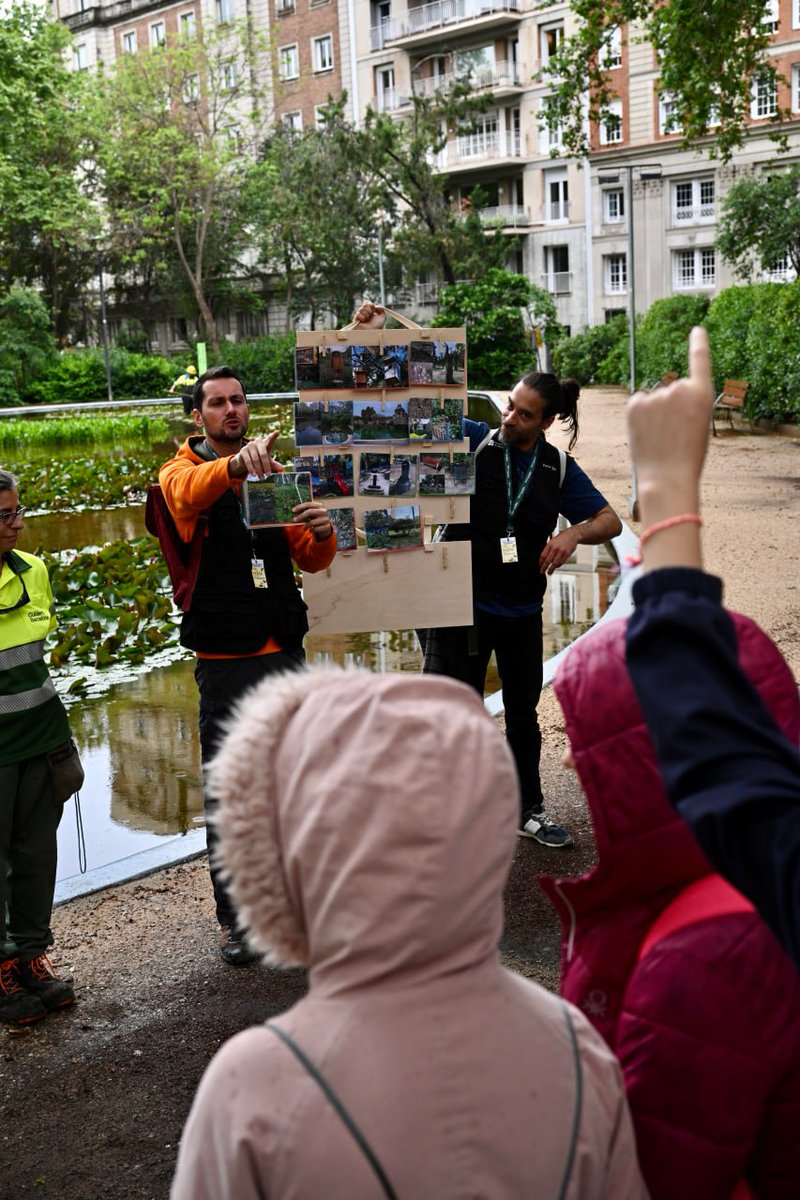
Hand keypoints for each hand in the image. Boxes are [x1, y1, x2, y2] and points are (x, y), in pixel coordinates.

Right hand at [229, 431, 280, 479]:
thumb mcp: (267, 462)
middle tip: (269, 475)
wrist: (245, 460)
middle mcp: (258, 442)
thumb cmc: (259, 459)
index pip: (270, 439)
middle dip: (266, 466)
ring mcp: (250, 445)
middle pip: (264, 454)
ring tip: (262, 478)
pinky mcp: (243, 450)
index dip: (274, 436)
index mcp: (265, 443)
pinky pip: (248, 461)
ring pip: (256, 459)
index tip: (278, 432)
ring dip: (259, 470)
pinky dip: (252, 469)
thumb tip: (281, 469)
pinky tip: (254, 474)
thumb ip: (274, 465)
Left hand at [293, 500, 333, 540]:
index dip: (300, 506)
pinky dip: (311, 530)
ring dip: (306, 525)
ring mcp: (326, 519)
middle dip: (301, 516)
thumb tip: (293, 512)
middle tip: (294, 520)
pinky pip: (316, 529)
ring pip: (312, 522)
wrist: (326, 526)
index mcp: (319, 505)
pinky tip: (311, 530)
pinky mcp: (327, 526)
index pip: (309, 504)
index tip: (293, 510)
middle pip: (310, 511)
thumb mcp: (311, 514)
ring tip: (304, 527)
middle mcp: (323, 511)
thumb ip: (305, 511)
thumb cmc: (315, 518)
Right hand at [353, 302, 385, 327]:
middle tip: (371, 315)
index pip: (367, 302)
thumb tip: (376, 306)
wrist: (373, 333)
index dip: (371, 304)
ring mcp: (359, 316)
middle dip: (369, 309)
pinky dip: (362, 317)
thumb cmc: (378, 327)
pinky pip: (358, 314)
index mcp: (370, 312)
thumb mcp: (383, 317)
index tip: (374, 309)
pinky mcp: (355, 320)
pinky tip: (363, 321)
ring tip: (367, 320)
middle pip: (364, 304)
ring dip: (366, 314)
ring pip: (361, 309)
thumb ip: (381, 309)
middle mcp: (364, 313)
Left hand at [539, 527, 579, 574]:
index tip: (539, 565)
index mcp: (550, 544)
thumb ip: (548, 548)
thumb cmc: (562, 538)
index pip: (543, 555)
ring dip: (551, 569)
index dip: (540, 561)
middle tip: (542, 571)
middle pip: (547, 560)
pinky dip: (558, 566)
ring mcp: (561, 551)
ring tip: (549, 572)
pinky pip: (561, 562)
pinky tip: (556, 567)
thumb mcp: (553, 541)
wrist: (572, 535)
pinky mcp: (567, 554)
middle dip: (544, 567)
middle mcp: (555, 548)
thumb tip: (543, 557)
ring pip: (554, 563)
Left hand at [627, 326, 713, 520]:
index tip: (696, 330)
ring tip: (660, 439)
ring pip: (653, 400)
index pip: (700, 361)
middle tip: (673, 435)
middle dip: (669, 408)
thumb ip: (686, 405)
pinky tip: (644, 433)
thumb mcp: (697, 425)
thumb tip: (662, 396)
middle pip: (671, 391)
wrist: (667, 477)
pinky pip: (638, 404)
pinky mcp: (634, 402)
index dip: (698, 344)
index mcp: (702, 394)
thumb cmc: (687, 457)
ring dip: (654, 414)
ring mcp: (656, 394)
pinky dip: (639, 416)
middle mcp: (679, 388)